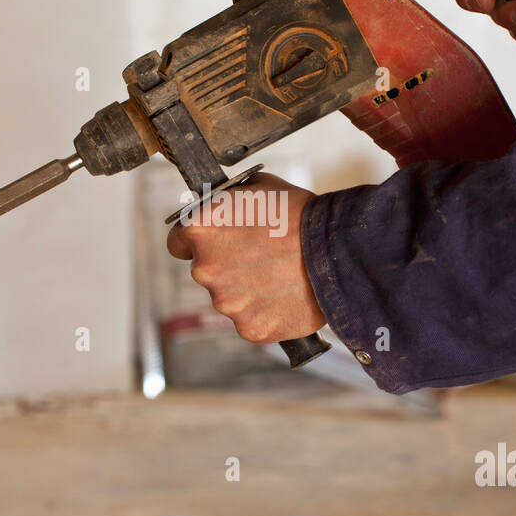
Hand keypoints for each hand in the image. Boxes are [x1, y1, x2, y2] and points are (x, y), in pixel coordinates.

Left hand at [165, 173, 326, 343]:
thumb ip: (228, 202)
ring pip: (229, 298)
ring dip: (247, 290)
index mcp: (200, 229)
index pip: (178, 242)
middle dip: (228, 265)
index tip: (218, 243)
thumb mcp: (258, 187)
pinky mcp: (250, 328)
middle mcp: (205, 268)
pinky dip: (266, 312)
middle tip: (261, 257)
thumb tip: (221, 206)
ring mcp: (226, 303)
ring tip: (280, 275)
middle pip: (206, 271)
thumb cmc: (300, 214)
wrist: (337, 251)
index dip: (199, 242)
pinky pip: (251, 320)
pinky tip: (286, 296)